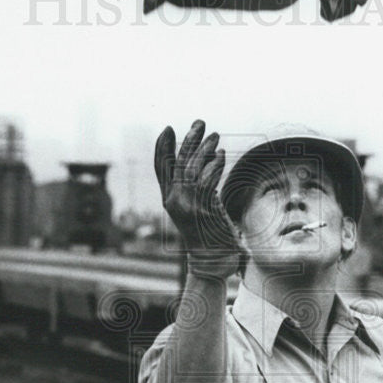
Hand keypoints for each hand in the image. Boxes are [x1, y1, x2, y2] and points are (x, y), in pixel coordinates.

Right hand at [154, 120, 239, 275]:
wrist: (212, 260)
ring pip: (192, 169)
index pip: (161, 168)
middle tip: (199, 123)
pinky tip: (221, 155)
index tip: (168, 129)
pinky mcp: (201, 210)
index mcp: (168, 199)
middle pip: (178, 164)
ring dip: (204, 149)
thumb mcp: (196, 206)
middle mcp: (173, 201)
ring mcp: (186, 206)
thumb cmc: (207, 233)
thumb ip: (193, 188)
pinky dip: (214, 166)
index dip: (163, 147)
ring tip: (215, 136)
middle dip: (188, 140)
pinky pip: (207, 181)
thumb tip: (201, 160)